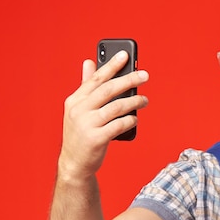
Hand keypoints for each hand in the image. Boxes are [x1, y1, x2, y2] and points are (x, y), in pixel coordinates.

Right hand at [58, 51, 148, 179]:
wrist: (74, 163)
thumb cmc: (80, 134)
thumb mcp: (78, 109)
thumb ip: (86, 86)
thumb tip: (89, 62)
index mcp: (75, 100)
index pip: (96, 78)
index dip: (111, 65)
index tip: (125, 55)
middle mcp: (79, 110)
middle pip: (108, 90)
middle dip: (129, 80)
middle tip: (145, 75)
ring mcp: (86, 125)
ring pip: (116, 107)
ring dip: (134, 102)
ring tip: (145, 100)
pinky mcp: (96, 139)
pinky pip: (118, 125)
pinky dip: (130, 121)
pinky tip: (136, 119)